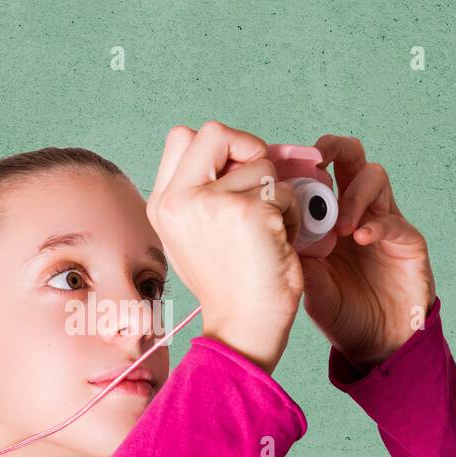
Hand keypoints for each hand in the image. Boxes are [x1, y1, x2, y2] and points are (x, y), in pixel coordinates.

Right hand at [148, 122, 303, 374]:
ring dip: (276, 194)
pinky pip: (285, 189)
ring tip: (267, 232)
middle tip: (259, 187)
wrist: (244, 324)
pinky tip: (279, 242)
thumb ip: (205, 189)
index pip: (183, 137)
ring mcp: (212, 202)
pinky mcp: (249, 211)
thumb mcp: (197, 231)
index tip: (233, 178)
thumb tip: (243, 152)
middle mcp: (178, 200)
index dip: (217, 149)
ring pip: (261, 163)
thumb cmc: (230, 281)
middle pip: (215, 132)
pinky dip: (293, 213)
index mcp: (163, 203)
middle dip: (247, 151)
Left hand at [299, 135, 435, 371]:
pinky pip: (395, 221)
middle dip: (333, 149)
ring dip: (354, 194)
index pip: (319, 173)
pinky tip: (360, 238)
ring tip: (340, 226)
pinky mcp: (408, 242)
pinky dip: (377, 224)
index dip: (302, 163)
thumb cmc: (340, 314)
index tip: (282, 165)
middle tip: (315, 162)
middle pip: (351, 158)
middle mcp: (357, 211)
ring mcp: (385, 223)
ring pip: (375, 177)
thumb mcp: (307, 286)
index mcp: (329, 216)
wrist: (376, 346)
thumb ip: (295, 257)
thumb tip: (273, 227)